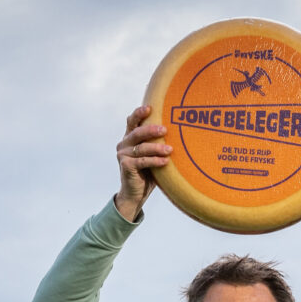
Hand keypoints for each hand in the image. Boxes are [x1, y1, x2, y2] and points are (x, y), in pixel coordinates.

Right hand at [114, 104, 170, 221]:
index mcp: (129, 137)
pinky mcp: (125, 166)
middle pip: (137, 132)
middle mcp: (123, 144)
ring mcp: (122, 155)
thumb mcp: (152, 154)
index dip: (139, 113)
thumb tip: (178, 129)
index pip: (132, 121)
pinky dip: (154, 161)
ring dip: (156, 148)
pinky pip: (142, 161)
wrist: (136, 193)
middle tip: (164, 129)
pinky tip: (165, 161)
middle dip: (150, 130)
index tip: (150, 108)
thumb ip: (156, 142)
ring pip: (141, 148)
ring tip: (170, 149)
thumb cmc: (148, 172)